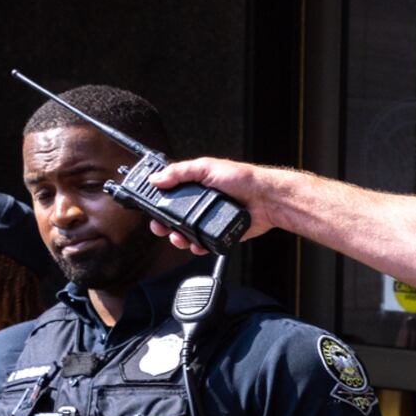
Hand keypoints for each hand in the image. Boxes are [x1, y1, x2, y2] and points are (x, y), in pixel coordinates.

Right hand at [151, 156, 285, 257]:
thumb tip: (156, 179)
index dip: (157, 202)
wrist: (266, 199)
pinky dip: (196, 247)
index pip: (169, 195)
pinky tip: (194, 246)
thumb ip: (180, 172)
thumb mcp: (206, 167)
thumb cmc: (242, 179)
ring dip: (178, 238)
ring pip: (186, 233)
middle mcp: (201, 203)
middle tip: (160, 227)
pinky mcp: (219, 233)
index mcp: (195, 186)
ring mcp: (209, 219)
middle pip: (173, 218)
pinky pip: (203, 244)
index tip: (149, 208)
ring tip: (178, 238)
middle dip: (163, 224)